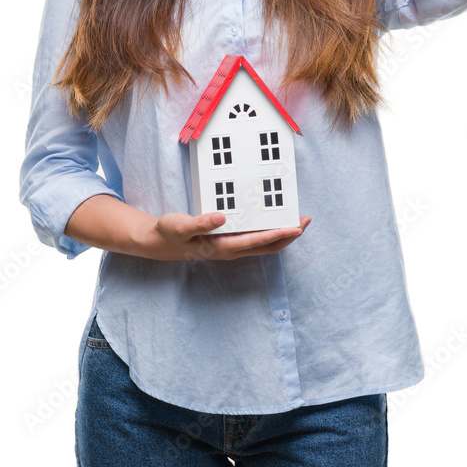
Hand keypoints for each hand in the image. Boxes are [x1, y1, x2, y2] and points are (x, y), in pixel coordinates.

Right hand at [134, 212, 311, 262]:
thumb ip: (200, 222)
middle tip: (306, 220)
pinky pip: (254, 238)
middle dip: (289, 235)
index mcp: (223, 246)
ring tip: (296, 220)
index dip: (279, 234)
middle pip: (268, 246)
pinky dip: (268, 230)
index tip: (297, 227)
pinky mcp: (228, 241)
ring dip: (281, 234)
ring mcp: (231, 247)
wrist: (160, 242)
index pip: (258, 241)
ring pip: (263, 244)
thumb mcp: (181, 226)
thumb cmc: (171, 233)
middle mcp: (231, 249)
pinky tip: (271, 220)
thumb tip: (221, 217)